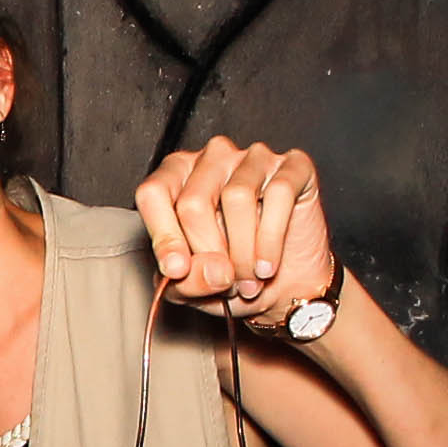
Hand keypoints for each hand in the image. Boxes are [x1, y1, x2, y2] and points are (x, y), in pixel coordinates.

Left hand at [136, 138, 336, 323]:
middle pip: (193, 202)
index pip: (153, 193)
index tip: (176, 270)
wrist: (281, 288)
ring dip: (242, 252)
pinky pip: (278, 194)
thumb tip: (213, 268)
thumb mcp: (191, 287)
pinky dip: (271, 240)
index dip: (164, 236)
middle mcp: (212, 158)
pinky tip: (267, 266)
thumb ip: (186, 279)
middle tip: (223, 282)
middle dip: (207, 252)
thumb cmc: (229, 276)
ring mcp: (253, 158)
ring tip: (246, 280)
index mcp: (175, 176)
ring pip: (236, 198)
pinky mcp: (294, 166)